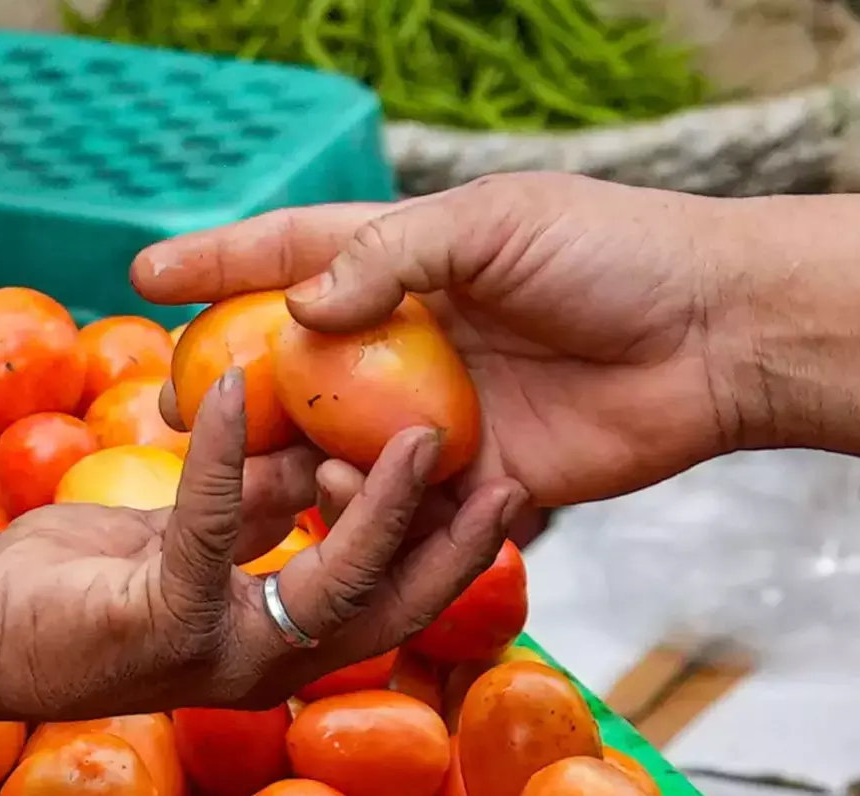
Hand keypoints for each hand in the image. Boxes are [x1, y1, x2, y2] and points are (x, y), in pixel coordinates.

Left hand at [0, 372, 523, 720]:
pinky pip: (211, 527)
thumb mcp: (184, 534)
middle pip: (388, 610)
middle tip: (512, 478)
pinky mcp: (158, 621)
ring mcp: (213, 652)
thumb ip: (255, 507)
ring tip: (419, 434)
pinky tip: (233, 390)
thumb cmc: (71, 583)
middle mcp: (259, 662)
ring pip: (329, 584)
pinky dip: (226, 455)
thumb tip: (315, 455)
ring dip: (377, 508)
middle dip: (454, 550)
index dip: (447, 555)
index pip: (386, 602)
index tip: (499, 490)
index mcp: (271, 639)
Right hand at [134, 172, 748, 508]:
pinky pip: (401, 502)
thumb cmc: (611, 254)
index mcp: (407, 264)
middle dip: (233, 390)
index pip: (290, 254)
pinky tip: (357, 502)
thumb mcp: (494, 224)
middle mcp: (409, 342)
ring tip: (269, 473)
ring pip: (336, 445)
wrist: (716, 337)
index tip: (143, 272)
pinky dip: (370, 509)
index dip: (215, 262)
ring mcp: (437, 412)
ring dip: (294, 462)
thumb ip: (389, 257)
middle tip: (179, 415)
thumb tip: (297, 309)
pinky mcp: (476, 476)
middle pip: (296, 366)